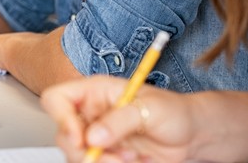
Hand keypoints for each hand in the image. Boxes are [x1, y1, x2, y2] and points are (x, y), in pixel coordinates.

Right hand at [40, 76, 192, 162]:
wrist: (191, 135)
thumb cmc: (173, 111)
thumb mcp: (149, 109)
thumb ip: (120, 119)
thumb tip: (93, 137)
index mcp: (94, 92)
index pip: (56, 99)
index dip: (61, 119)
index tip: (81, 139)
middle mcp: (90, 115)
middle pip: (63, 136)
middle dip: (85, 152)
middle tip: (112, 156)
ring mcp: (97, 138)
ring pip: (77, 157)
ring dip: (103, 162)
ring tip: (130, 158)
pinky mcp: (107, 157)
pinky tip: (132, 161)